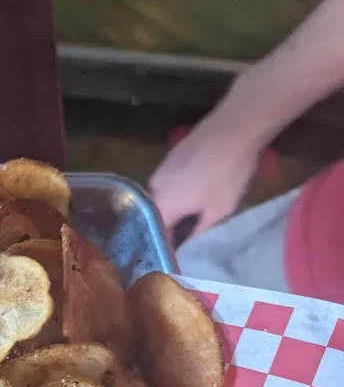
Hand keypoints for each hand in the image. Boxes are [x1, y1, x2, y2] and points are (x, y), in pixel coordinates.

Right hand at [149, 115, 262, 240]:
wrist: (233, 129)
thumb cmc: (226, 175)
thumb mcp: (218, 212)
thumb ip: (198, 235)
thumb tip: (186, 252)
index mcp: (162, 208)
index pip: (157, 236)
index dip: (167, 248)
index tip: (178, 258)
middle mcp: (153, 190)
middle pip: (157, 217)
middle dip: (169, 229)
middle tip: (185, 240)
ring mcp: (160, 171)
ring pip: (162, 199)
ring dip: (173, 210)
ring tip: (191, 218)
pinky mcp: (169, 158)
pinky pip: (168, 184)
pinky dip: (176, 193)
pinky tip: (194, 193)